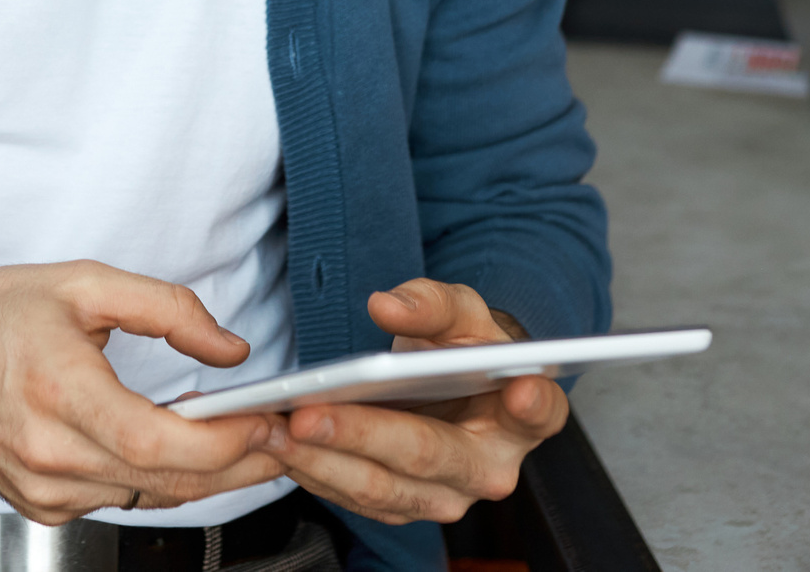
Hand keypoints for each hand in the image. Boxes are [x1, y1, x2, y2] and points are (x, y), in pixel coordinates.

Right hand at [0, 262, 283, 523]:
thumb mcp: (85, 283)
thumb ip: (168, 310)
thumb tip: (230, 350)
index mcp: (57, 392)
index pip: (156, 443)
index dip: (222, 443)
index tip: (265, 423)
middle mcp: (47, 454)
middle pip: (165, 482)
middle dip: (236, 465)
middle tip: (279, 438)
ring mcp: (42, 489)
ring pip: (149, 498)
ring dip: (205, 475)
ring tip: (244, 442)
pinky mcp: (41, 506)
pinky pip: (119, 501)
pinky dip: (158, 480)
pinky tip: (180, 451)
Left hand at [262, 278, 567, 525]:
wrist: (447, 387)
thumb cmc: (462, 348)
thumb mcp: (459, 310)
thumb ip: (430, 302)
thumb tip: (386, 304)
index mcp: (526, 415)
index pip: (538, 411)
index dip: (530, 403)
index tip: (518, 389)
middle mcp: (489, 469)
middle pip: (425, 455)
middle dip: (360, 435)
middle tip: (307, 414)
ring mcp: (444, 496)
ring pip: (378, 487)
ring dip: (318, 460)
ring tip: (270, 428)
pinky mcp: (401, 506)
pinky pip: (351, 497)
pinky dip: (309, 470)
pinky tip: (273, 444)